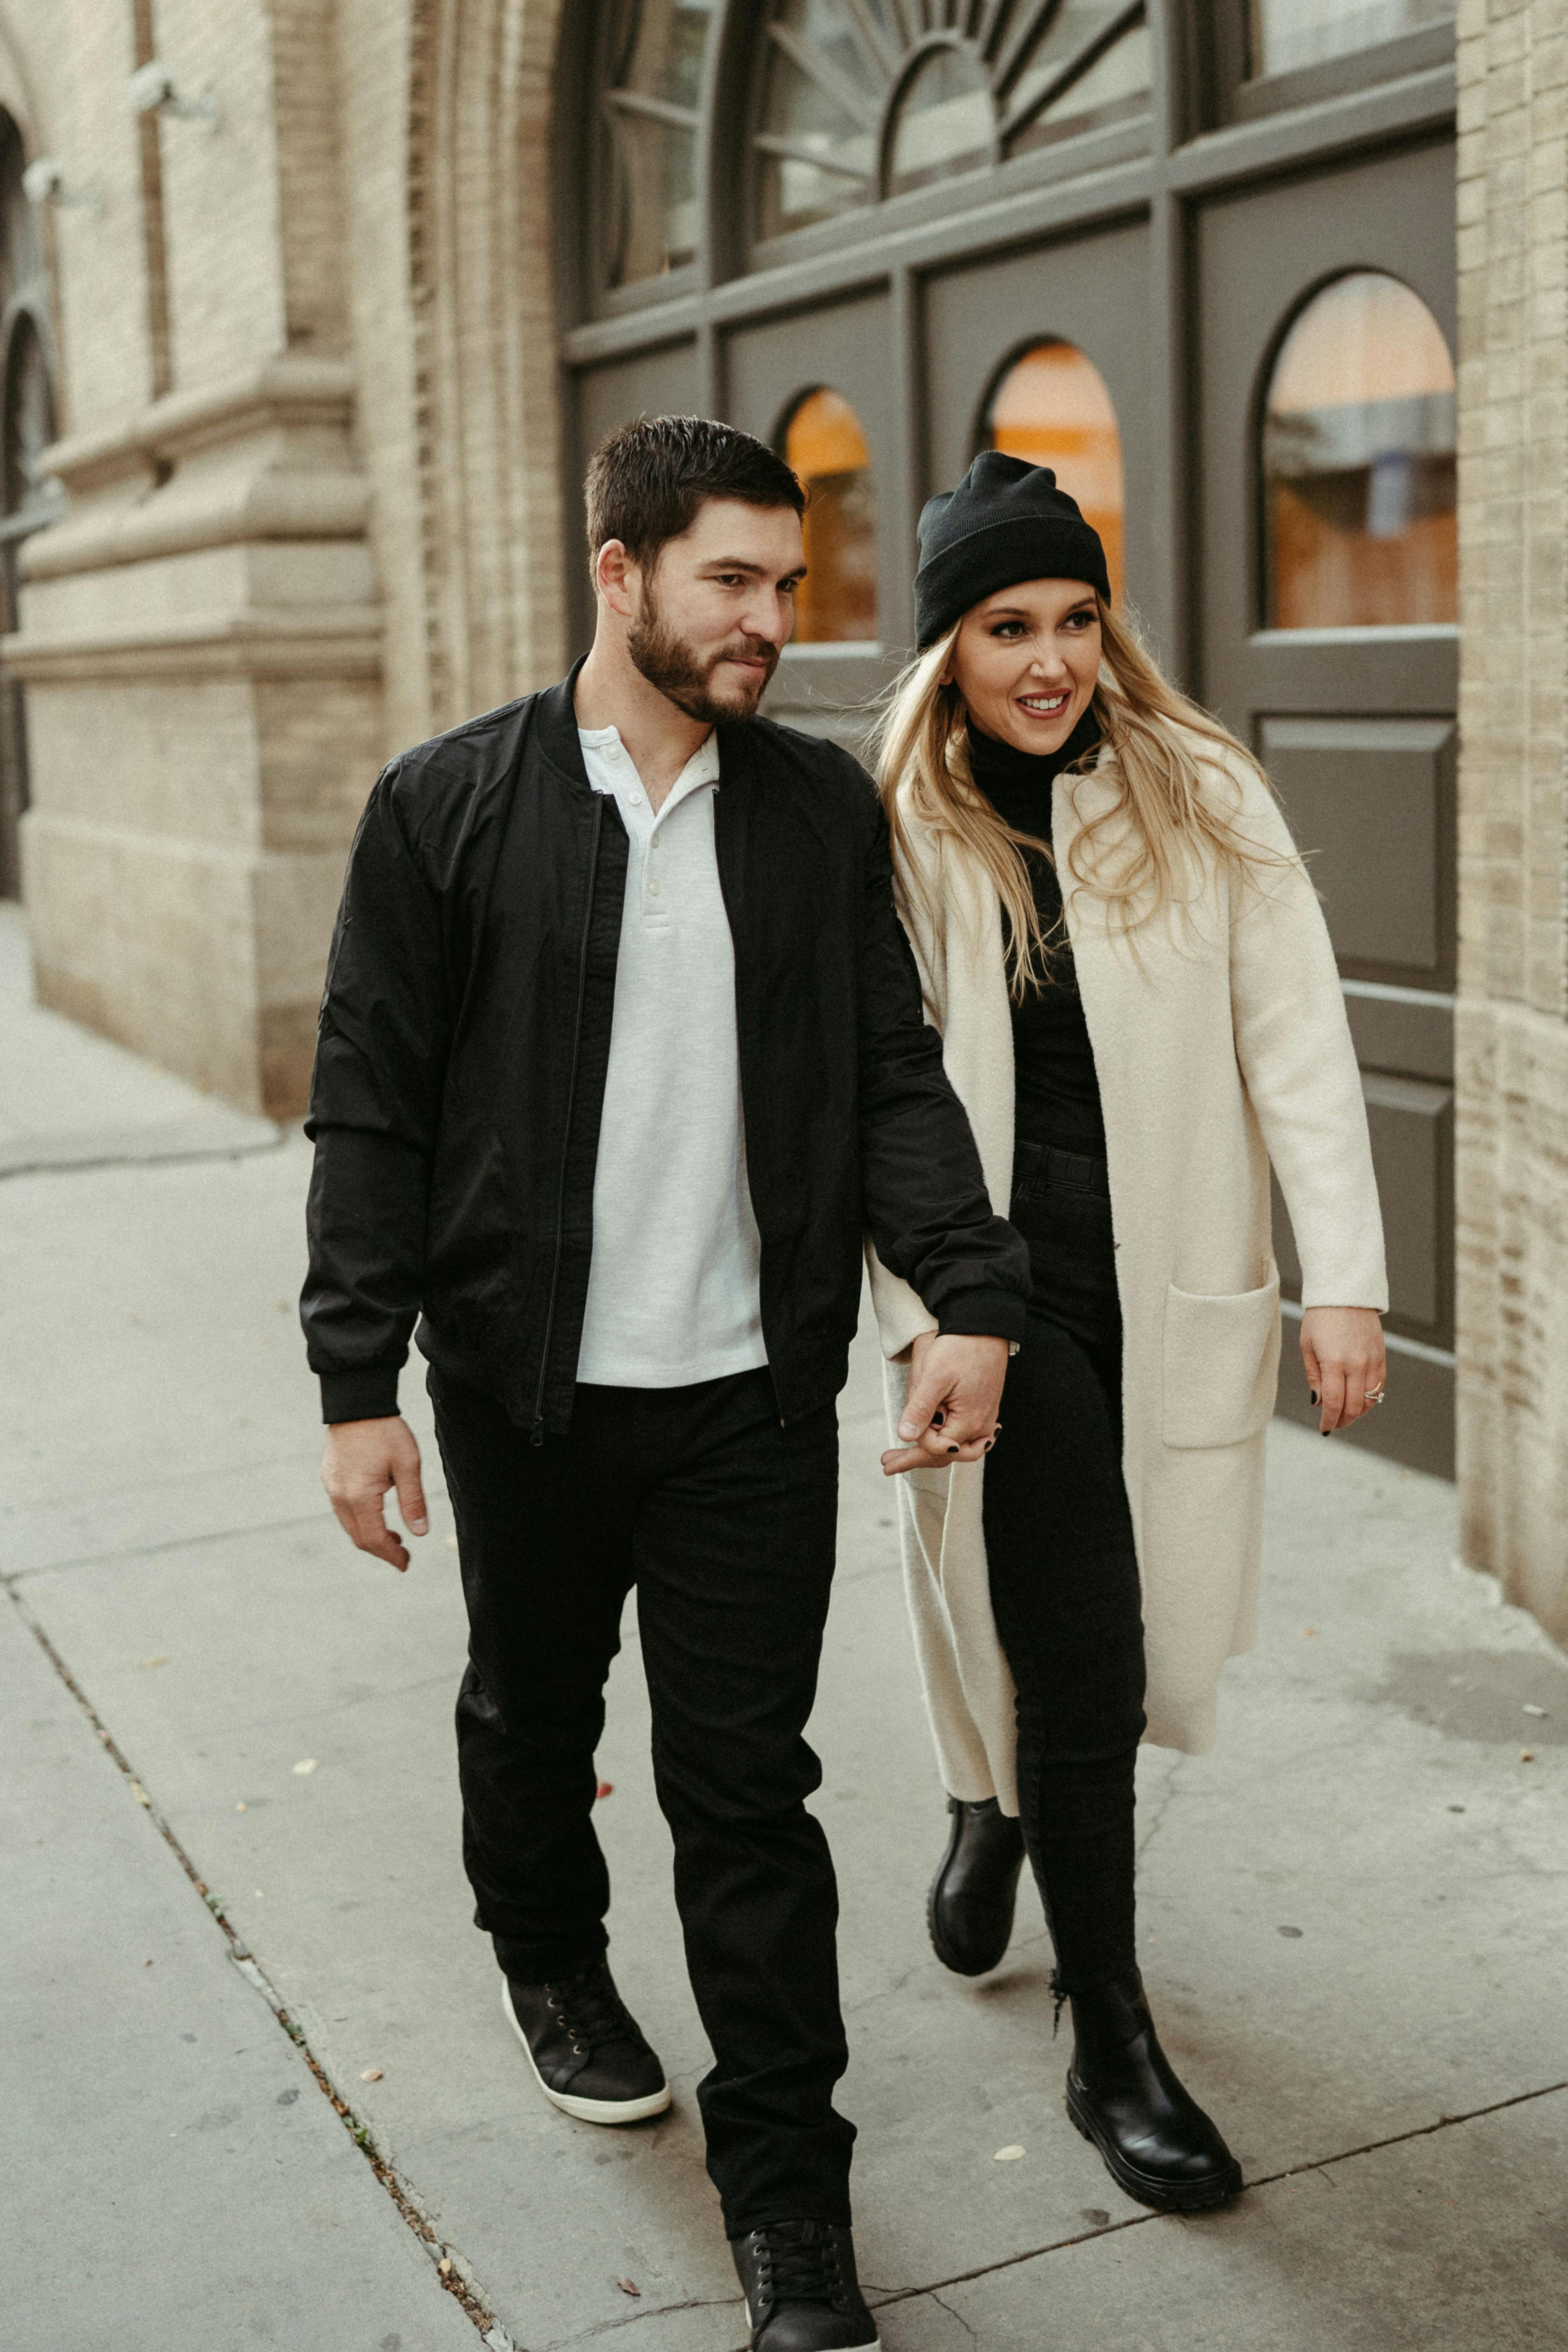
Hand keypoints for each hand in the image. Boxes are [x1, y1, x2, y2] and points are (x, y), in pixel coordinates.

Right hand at [322, 1415, 428, 1569]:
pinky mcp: (330, 1478)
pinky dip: (360, 1521)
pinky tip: (377, 1516)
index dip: (390, 1555)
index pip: (374, 1539)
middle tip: (403, 1555)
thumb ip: (413, 1501)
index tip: (406, 1564)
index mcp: (359, 1496)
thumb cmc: (386, 1431)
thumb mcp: (408, 1465)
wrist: (357, 1404)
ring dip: (370, 1536)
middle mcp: (340, 1496)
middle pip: (359, 1537)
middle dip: (381, 1550)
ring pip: (349, 1526)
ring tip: (394, 1538)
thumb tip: (420, 1533)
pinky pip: (343, 1511)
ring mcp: (332, 1487)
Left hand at [880, 1331, 1007, 1476]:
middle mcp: (982, 1425)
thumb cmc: (959, 1347)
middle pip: (946, 1453)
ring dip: (929, 1449)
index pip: (936, 1448)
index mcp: (970, 1420)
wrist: (983, 1326)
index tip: (887, 1458)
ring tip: (902, 1455)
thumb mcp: (934, 1376)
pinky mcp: (983, 1409)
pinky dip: (944, 1439)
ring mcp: (985, 1419)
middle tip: (887, 1465)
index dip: (911, 1452)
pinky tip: (932, 1438)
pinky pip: (963, 1434)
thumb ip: (920, 1408)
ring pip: (955, 1445)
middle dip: (916, 1459)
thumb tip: (905, 1436)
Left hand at [1300, 1307, 1385, 1434]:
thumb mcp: (1307, 1346)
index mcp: (1334, 1363)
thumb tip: (1318, 1402)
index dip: (1329, 1420)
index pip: (1334, 1403)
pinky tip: (1359, 1400)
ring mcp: (1372, 1361)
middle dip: (1342, 1421)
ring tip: (1345, 1415)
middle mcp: (1356, 1364)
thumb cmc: (1320, 1318)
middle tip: (1333, 1425)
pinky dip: (1370, 1398)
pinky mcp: (1382, 1356)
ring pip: (1369, 1400)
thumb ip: (1314, 1376)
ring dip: (1357, 1413)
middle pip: (1353, 1407)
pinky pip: (1379, 1386)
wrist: (1345, 1293)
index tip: (1324, 1428)